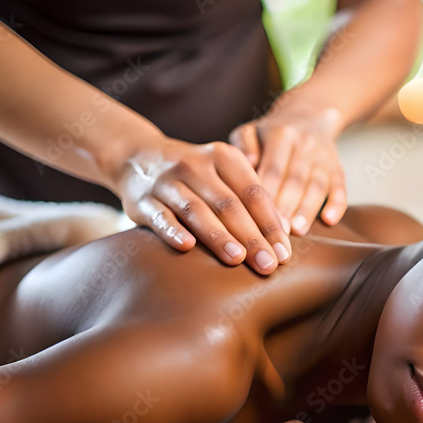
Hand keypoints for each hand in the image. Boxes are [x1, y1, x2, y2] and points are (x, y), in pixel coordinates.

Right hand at [111, 137, 291, 274]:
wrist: (137, 157)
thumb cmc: (196, 176)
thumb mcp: (224, 175)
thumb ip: (249, 199)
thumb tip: (283, 236)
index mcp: (223, 157)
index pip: (253, 192)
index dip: (270, 223)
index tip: (284, 252)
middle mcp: (196, 165)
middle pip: (229, 204)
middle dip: (251, 237)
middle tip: (269, 264)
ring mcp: (168, 182)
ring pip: (196, 210)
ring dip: (218, 236)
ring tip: (237, 259)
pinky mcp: (143, 200)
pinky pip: (160, 216)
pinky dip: (173, 231)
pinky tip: (187, 248)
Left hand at [229, 104, 347, 235]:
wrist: (309, 115)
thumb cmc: (271, 133)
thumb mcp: (251, 130)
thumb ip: (243, 144)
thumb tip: (247, 162)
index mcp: (280, 134)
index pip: (273, 168)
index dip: (267, 194)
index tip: (257, 218)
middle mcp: (304, 143)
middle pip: (295, 179)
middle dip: (286, 206)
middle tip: (276, 232)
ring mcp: (324, 156)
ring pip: (317, 184)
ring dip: (308, 208)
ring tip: (299, 230)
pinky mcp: (338, 166)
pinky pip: (340, 186)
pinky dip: (337, 203)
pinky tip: (329, 221)